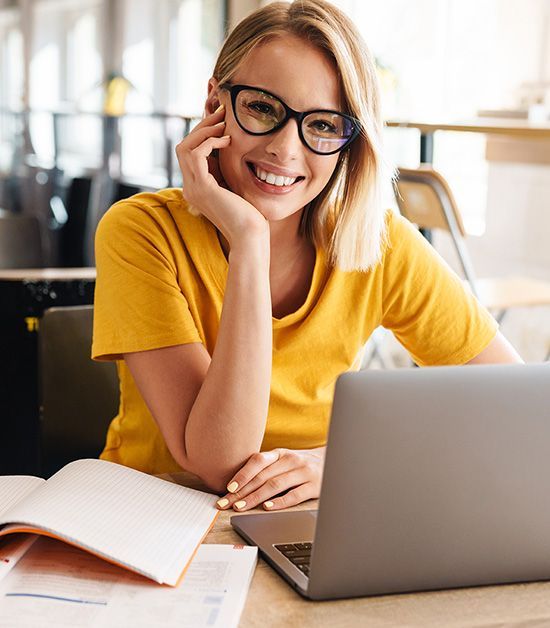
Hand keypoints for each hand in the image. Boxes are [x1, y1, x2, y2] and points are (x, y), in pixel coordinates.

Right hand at [175, 105, 267, 245]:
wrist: (250, 236)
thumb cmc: (250, 215)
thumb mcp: (236, 186)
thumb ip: (228, 170)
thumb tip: (232, 146)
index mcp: (197, 187)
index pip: (190, 152)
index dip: (203, 134)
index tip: (223, 121)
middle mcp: (190, 187)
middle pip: (183, 146)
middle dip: (202, 126)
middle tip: (222, 113)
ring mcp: (193, 188)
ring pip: (185, 147)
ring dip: (204, 131)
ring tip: (224, 124)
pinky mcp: (202, 188)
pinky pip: (195, 154)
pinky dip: (209, 141)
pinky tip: (227, 140)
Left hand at [215, 447, 325, 511]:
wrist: (332, 461)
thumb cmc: (301, 464)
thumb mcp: (284, 460)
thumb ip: (266, 468)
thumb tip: (237, 484)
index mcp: (280, 453)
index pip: (257, 461)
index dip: (242, 474)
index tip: (228, 488)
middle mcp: (291, 460)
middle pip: (262, 476)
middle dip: (242, 491)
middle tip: (226, 503)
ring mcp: (303, 472)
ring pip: (275, 485)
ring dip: (256, 497)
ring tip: (241, 507)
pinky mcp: (314, 485)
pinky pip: (294, 494)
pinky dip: (280, 502)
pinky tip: (267, 508)